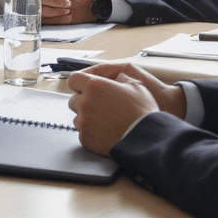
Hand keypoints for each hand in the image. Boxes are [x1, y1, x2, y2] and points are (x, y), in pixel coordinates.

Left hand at [66, 62, 183, 155]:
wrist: (144, 139)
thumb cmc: (142, 112)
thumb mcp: (136, 86)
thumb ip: (121, 78)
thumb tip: (117, 78)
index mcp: (95, 86)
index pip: (74, 79)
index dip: (80, 83)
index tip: (85, 87)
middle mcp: (85, 103)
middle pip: (73, 100)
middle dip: (83, 101)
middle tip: (100, 106)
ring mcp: (83, 122)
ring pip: (77, 117)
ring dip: (87, 117)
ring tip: (105, 120)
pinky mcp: (85, 138)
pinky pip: (82, 132)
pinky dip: (90, 131)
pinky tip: (105, 131)